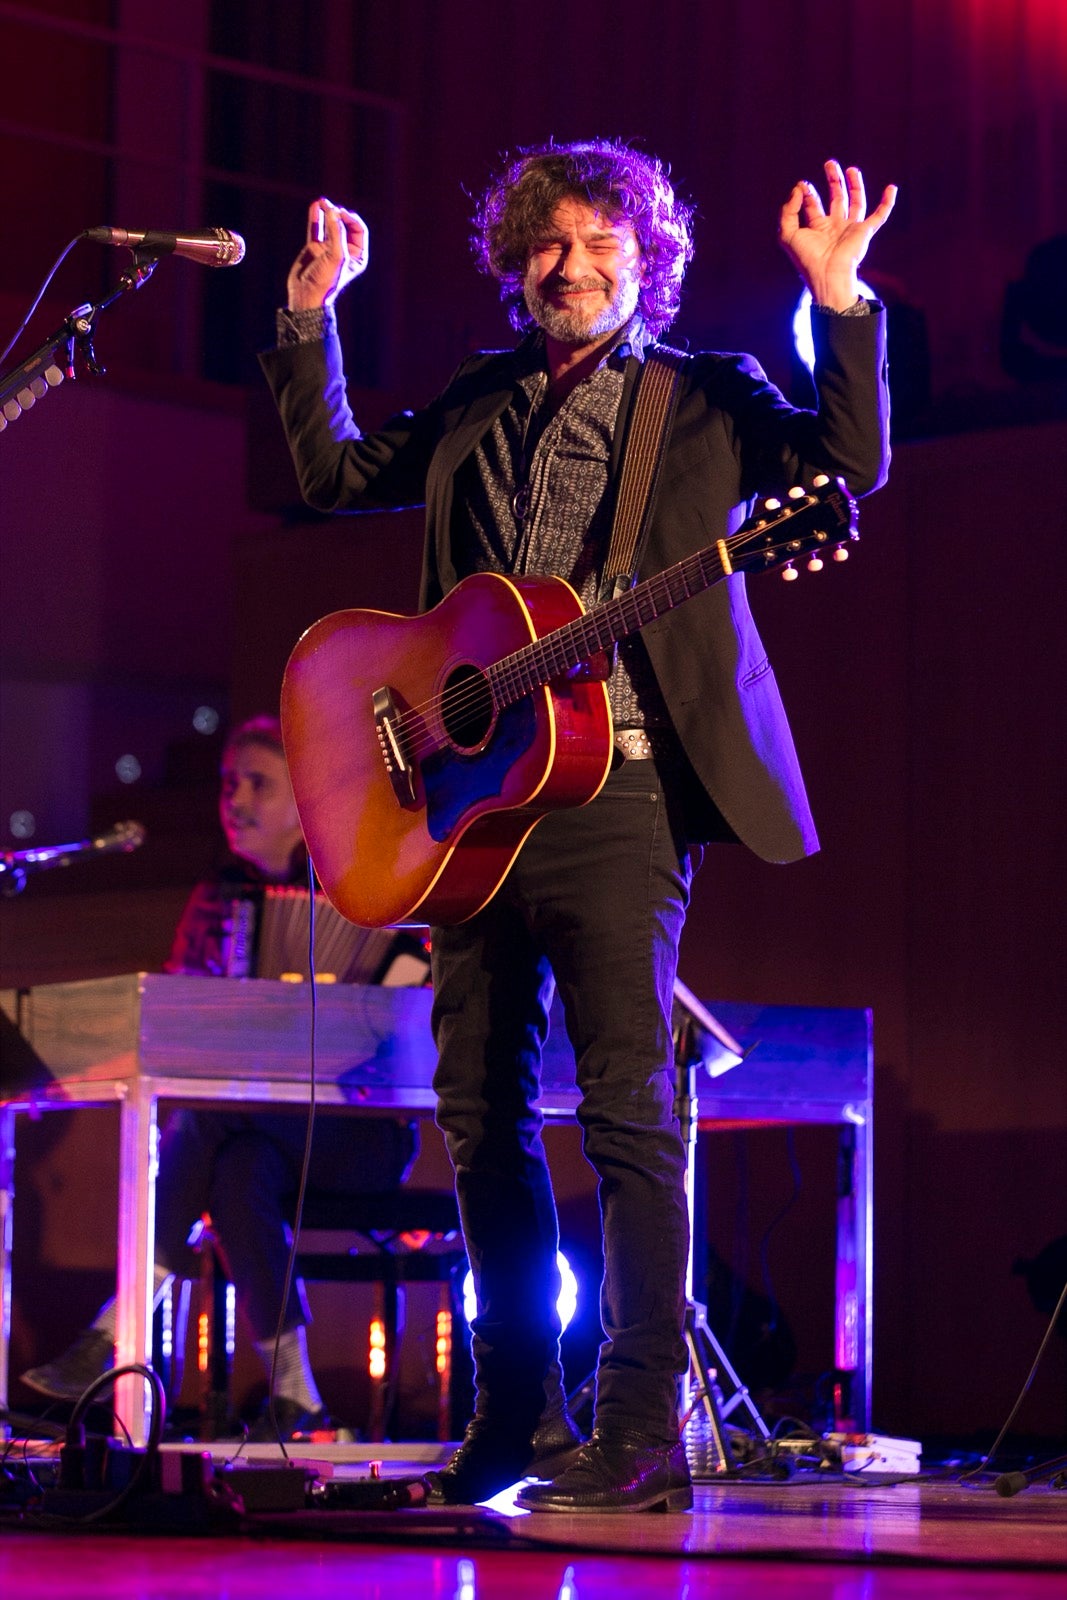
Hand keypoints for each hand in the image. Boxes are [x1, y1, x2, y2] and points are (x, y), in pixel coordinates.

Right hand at [286, 198, 369, 310]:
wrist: (306, 295)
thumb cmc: (325, 281)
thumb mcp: (336, 256)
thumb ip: (336, 232)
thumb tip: (332, 211)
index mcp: (358, 256)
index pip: (358, 230)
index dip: (350, 218)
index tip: (340, 213)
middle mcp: (345, 251)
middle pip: (344, 225)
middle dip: (337, 214)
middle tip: (330, 207)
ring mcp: (329, 249)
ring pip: (329, 225)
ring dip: (327, 212)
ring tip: (322, 201)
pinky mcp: (314, 248)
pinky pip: (316, 229)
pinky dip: (316, 218)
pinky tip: (315, 207)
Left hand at [778, 161, 896, 309]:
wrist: (827, 275)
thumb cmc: (806, 259)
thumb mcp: (787, 234)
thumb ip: (788, 211)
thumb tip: (798, 189)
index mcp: (816, 228)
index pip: (812, 204)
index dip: (807, 193)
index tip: (802, 185)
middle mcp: (834, 227)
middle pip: (836, 198)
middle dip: (833, 181)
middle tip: (829, 164)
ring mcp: (851, 229)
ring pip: (856, 202)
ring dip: (854, 185)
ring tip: (850, 169)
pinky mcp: (865, 232)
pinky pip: (880, 216)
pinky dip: (887, 203)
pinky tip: (892, 188)